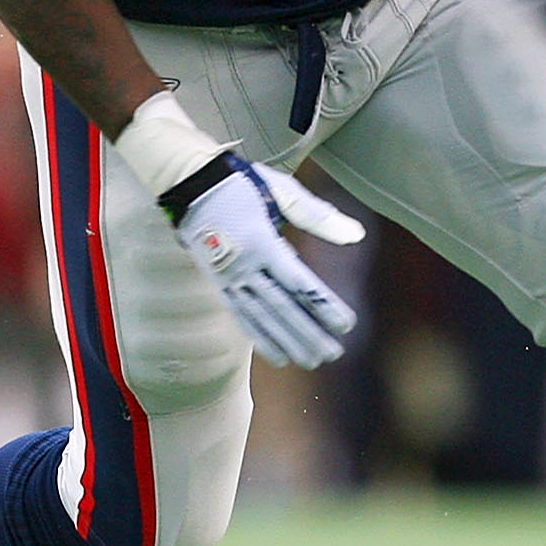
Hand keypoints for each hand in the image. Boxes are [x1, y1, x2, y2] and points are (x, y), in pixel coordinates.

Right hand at [164, 153, 363, 368]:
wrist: (190, 185)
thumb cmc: (241, 185)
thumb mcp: (281, 190)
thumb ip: (318, 215)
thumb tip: (356, 234)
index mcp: (262, 242)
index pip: (299, 283)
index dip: (322, 306)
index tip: (346, 324)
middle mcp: (245, 267)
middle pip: (282, 308)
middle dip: (309, 333)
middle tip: (334, 353)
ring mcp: (230, 279)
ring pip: (262, 319)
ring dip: (288, 342)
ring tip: (311, 360)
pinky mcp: (220, 286)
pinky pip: (242, 318)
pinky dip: (260, 339)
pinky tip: (278, 355)